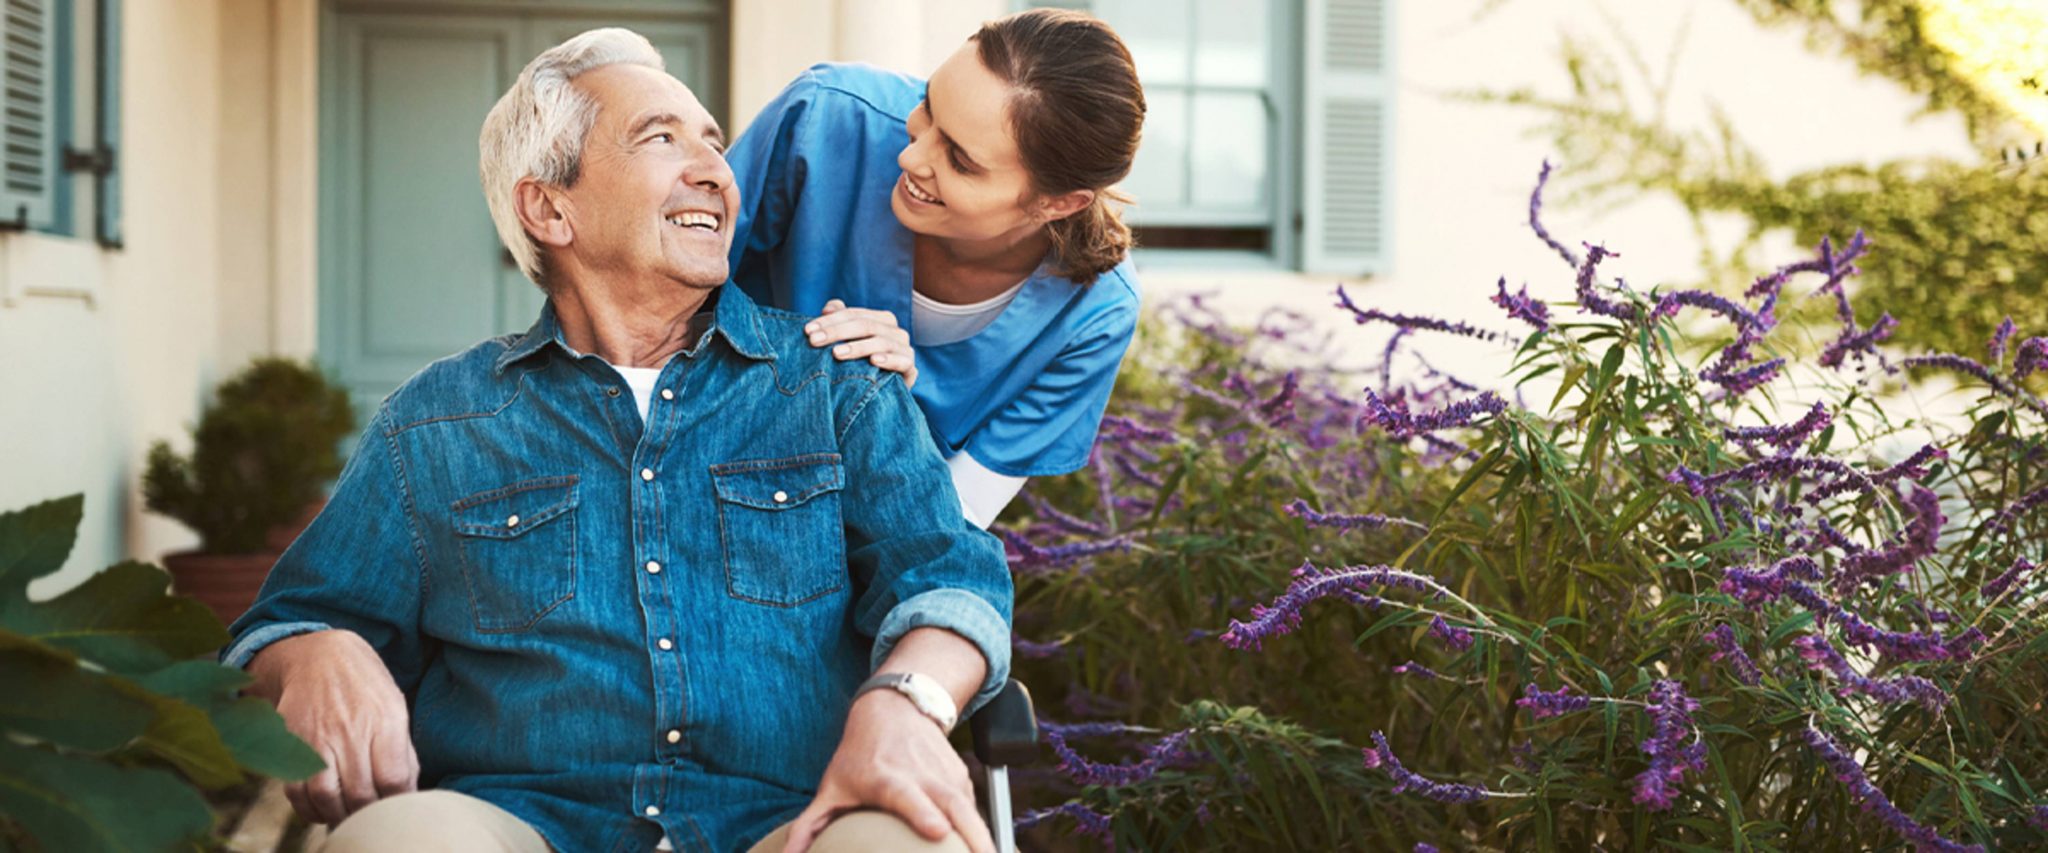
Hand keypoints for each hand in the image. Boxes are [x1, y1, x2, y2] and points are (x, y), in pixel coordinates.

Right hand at [247, 630, 418, 825]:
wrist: (317, 657)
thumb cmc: (364, 686)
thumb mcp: (394, 707)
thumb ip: (401, 751)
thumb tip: (407, 792)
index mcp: (386, 721)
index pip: (394, 779)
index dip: (397, 802)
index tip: (396, 807)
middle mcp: (351, 731)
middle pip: (362, 794)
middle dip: (369, 813)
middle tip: (371, 815)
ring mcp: (318, 738)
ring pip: (327, 797)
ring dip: (338, 815)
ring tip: (347, 814)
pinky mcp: (291, 743)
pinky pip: (297, 790)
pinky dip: (310, 808)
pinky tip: (323, 806)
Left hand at [781, 691, 991, 852]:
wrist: (895, 709)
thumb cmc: (860, 754)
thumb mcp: (832, 787)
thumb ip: (810, 826)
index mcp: (886, 778)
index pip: (907, 796)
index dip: (922, 814)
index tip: (936, 832)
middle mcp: (921, 774)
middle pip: (954, 807)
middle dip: (974, 840)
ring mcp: (946, 775)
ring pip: (972, 810)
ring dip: (984, 842)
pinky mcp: (962, 777)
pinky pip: (974, 810)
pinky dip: (980, 834)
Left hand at [806, 299, 918, 388]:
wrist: (882, 395)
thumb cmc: (861, 365)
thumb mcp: (846, 343)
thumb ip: (839, 321)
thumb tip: (828, 308)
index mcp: (881, 320)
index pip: (853, 314)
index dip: (830, 321)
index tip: (807, 330)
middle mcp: (895, 331)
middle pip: (865, 325)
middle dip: (837, 332)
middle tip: (814, 341)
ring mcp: (905, 349)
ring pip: (881, 342)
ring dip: (857, 347)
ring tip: (836, 353)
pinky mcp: (910, 368)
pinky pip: (902, 361)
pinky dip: (888, 360)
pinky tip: (873, 361)